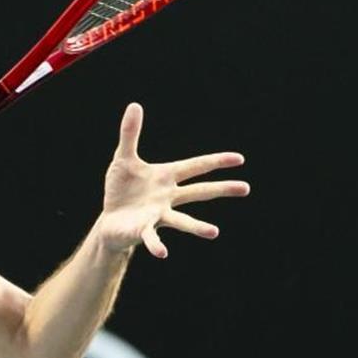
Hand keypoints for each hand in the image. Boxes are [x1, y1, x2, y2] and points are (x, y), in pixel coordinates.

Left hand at [96, 103, 249, 257]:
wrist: (111, 220)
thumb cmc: (121, 190)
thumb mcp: (123, 158)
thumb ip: (130, 134)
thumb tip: (134, 104)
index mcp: (166, 177)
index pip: (196, 166)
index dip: (216, 161)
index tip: (239, 159)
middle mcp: (168, 197)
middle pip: (199, 192)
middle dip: (222, 189)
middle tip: (246, 188)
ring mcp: (158, 215)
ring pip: (182, 220)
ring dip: (197, 226)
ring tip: (214, 232)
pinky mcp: (143, 230)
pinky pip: (152, 237)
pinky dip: (156, 244)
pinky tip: (163, 253)